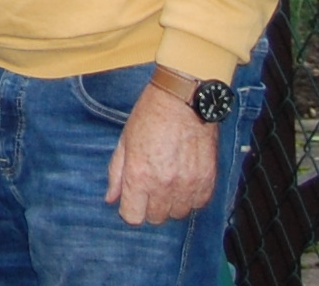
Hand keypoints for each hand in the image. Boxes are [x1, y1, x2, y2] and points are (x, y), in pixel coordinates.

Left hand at [104, 79, 218, 224]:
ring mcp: (188, 184)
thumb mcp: (125, 141)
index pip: (133, 217)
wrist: (184, 100)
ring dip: (172, 203)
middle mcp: (164, 185)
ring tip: (169, 180)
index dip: (130, 210)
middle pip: (156, 218)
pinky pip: (199, 204)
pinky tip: (185, 179)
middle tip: (150, 186)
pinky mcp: (208, 180)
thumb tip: (111, 198)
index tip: (132, 200)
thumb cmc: (151, 116)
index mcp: (139, 176)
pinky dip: (191, 197)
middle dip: (150, 206)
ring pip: (178, 214)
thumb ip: (116, 173)